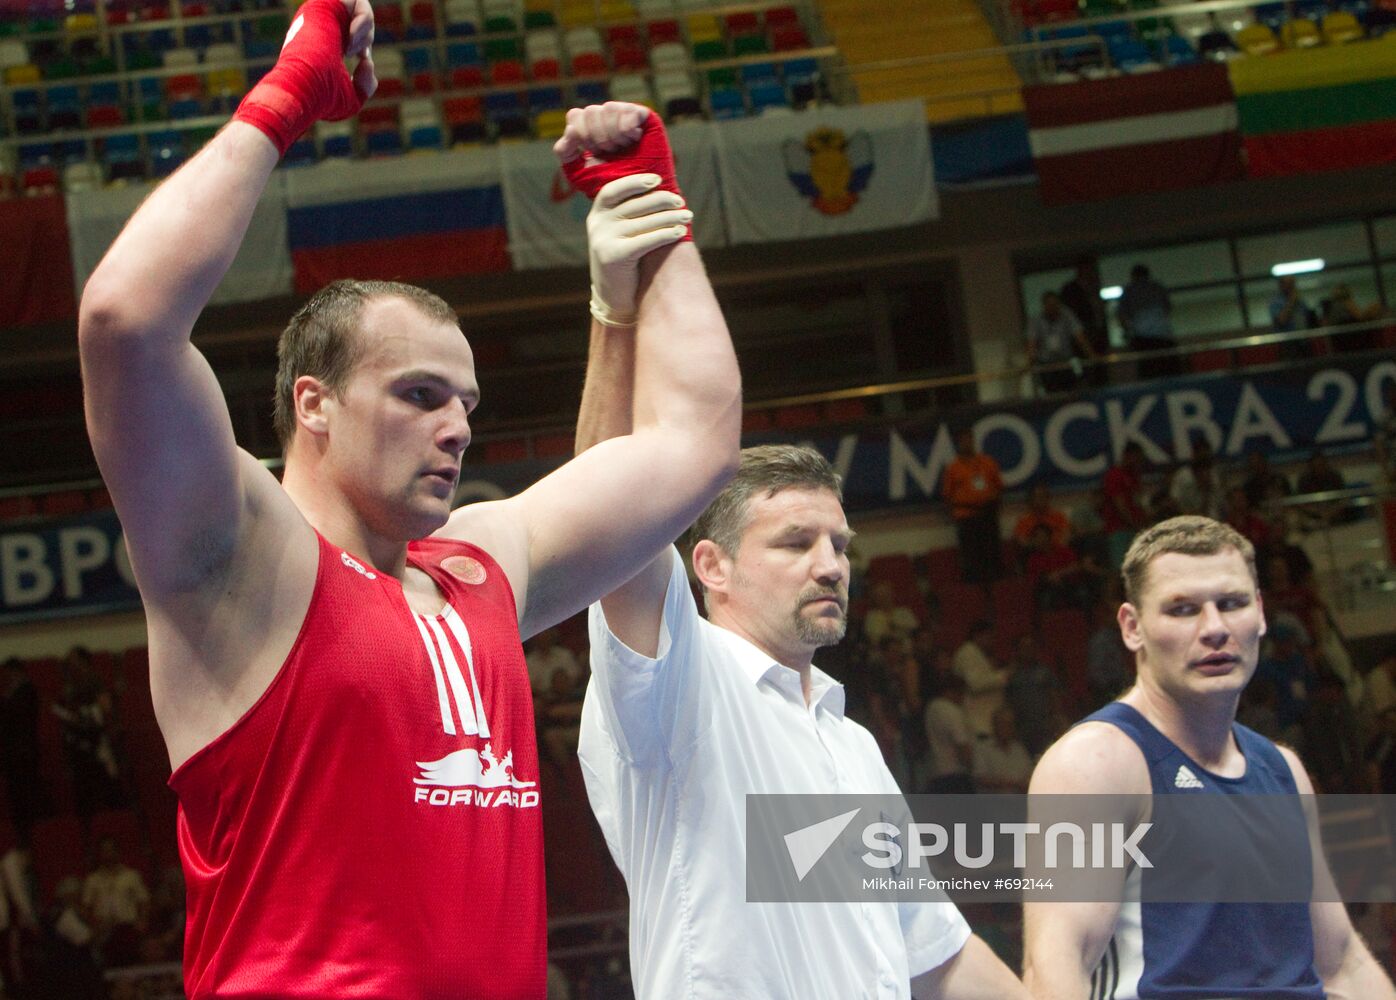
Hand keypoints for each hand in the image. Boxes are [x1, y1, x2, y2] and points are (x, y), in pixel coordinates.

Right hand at [232, 0, 375, 153]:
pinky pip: (356, 0)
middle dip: (366, 37)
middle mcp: (323, 27)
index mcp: (326, 45)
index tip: (362, 60)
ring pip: (359, 9)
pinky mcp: (324, 3)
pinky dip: (363, 21)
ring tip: (350, 49)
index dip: (364, 46)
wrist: (305, 84)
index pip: (353, 36)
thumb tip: (367, 62)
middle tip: (355, 53)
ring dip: (364, 31)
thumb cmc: (324, 96)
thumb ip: (366, 84)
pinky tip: (350, 41)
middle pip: (357, 20)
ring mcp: (323, 14)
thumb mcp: (352, 99)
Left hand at [553, 102, 685, 207]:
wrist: (640, 198)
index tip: (593, 152)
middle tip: (610, 152)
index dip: (581, 133)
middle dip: (597, 136)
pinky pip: (631, 109)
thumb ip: (565, 152)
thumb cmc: (612, 188)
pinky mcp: (646, 118)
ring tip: (622, 148)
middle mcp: (607, 120)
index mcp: (590, 130)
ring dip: (613, 133)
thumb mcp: (579, 173)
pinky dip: (628, 126)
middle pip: (590, 111)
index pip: (575, 115)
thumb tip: (570, 128)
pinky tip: (634, 139)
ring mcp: (626, 117)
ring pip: (609, 108)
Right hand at [586, 174, 691, 326]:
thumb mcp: (622, 232)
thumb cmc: (625, 259)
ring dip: (669, 217)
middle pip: (634, 205)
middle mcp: (597, 224)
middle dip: (661, 200)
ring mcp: (603, 240)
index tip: (658, 179)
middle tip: (681, 201)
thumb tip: (665, 192)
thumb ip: (633, 213)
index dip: (635, 182)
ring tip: (687, 216)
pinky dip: (665, 234)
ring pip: (643, 222)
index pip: (614, 189)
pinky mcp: (613, 257)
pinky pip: (645, 240)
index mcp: (598, 213)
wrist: (613, 296)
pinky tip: (680, 232)